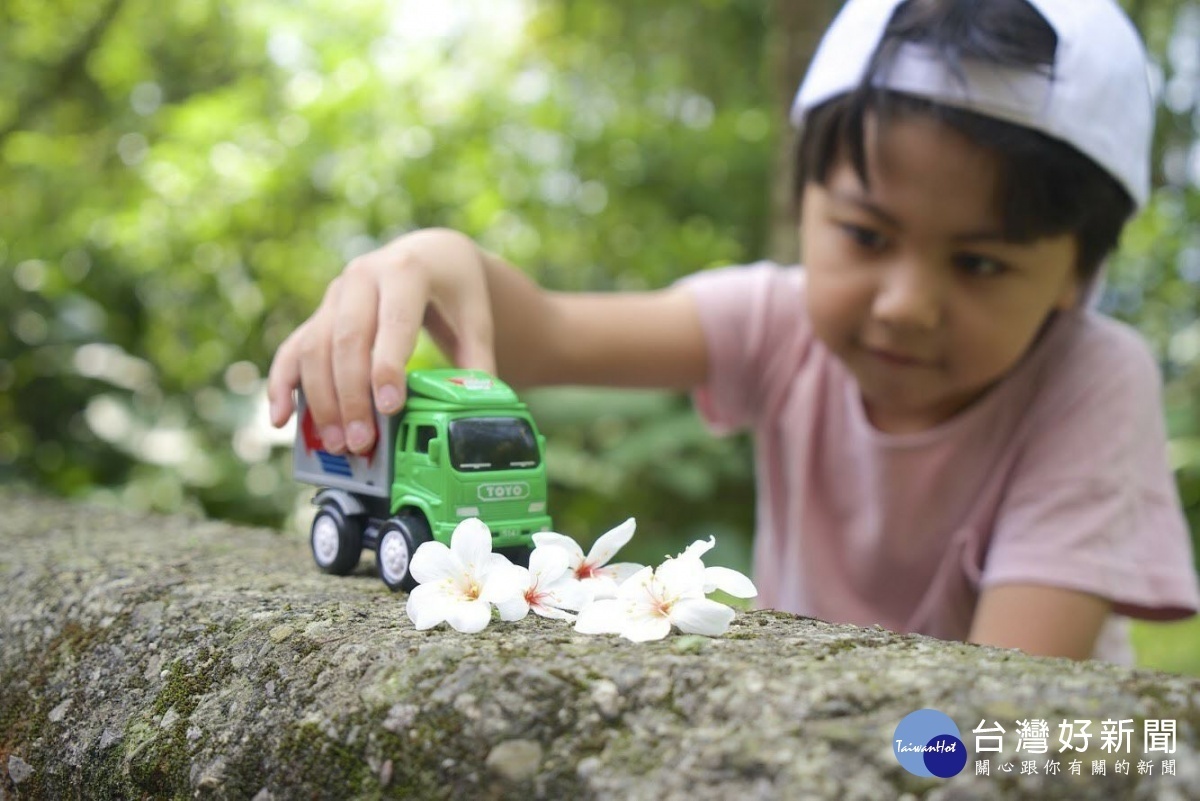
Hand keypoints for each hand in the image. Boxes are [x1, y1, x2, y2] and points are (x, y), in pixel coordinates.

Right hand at [266, 228, 496, 453]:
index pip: (392, 322)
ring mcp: (335, 294)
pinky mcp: (320, 312)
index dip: (387, 367)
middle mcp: (362, 277)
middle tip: (360, 441)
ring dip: (321, 400)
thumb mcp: (476, 316)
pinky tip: (280, 417)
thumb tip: (479, 407)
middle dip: (351, 396)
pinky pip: (294, 348)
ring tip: (337, 443)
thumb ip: (478, 361)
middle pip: (346, 339)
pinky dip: (283, 383)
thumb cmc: (454, 288)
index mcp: (406, 271)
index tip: (390, 409)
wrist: (429, 253)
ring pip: (315, 347)